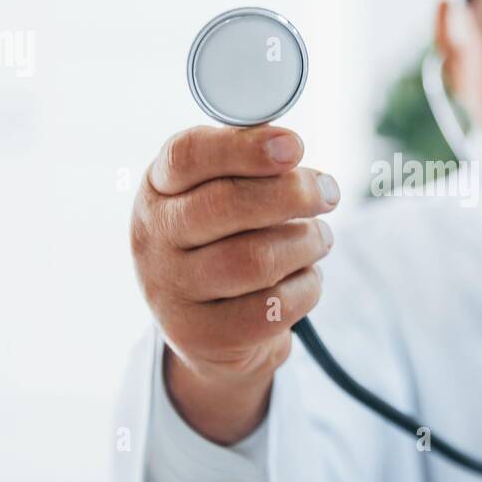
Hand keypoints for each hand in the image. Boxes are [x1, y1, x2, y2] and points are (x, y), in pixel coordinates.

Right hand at [130, 124, 338, 443]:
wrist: (210, 332)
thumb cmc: (225, 244)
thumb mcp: (222, 197)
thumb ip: (250, 169)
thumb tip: (291, 150)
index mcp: (158, 190)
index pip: (188, 156)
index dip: (244, 147)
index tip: (295, 145)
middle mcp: (153, 239)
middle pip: (226, 205)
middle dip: (292, 194)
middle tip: (328, 194)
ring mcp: (171, 291)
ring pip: (254, 259)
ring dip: (306, 242)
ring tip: (320, 238)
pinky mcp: (201, 336)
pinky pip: (271, 308)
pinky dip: (306, 287)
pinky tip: (307, 277)